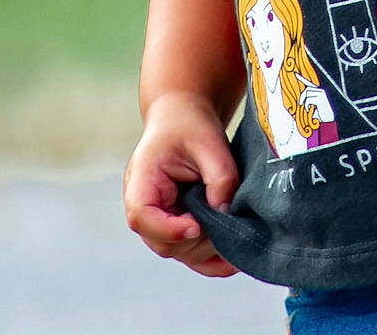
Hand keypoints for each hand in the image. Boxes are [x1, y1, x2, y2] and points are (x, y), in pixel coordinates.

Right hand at [123, 91, 240, 277]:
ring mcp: (160, 219)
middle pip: (163, 243)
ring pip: (179, 253)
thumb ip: (218, 177)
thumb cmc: (190, 124)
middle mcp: (145, 207)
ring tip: (235, 239)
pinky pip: (190, 251)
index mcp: (141, 182)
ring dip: (207, 251)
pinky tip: (232, 262)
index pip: (142, 217)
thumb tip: (225, 213)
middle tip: (227, 227)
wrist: (185, 115)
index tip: (196, 226)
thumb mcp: (208, 141)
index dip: (168, 229)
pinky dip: (210, 260)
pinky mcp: (177, 224)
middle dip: (197, 241)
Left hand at [300, 82, 333, 121]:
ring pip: (307, 94)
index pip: (309, 83)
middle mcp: (321, 90)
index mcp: (319, 91)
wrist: (328, 120)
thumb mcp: (313, 105)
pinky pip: (308, 100)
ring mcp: (321, 94)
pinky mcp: (320, 98)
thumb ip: (308, 100)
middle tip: (300, 104)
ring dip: (305, 102)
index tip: (295, 74)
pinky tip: (309, 110)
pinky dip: (306, 106)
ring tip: (307, 108)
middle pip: (306, 89)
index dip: (301, 78)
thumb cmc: (320, 114)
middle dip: (302, 97)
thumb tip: (300, 99)